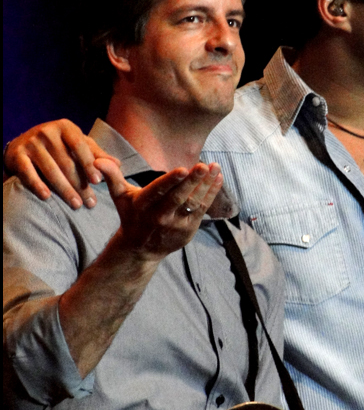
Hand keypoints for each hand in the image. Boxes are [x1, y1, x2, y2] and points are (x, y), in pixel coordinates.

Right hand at [4, 119, 114, 209]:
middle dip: (80, 184)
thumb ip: (96, 154)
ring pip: (51, 170)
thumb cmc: (58, 146)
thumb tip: (118, 165)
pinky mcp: (17, 155)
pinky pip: (28, 172)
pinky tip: (46, 197)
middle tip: (90, 202)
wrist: (23, 144)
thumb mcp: (76, 145)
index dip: (89, 164)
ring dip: (64, 190)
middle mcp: (47, 132)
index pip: (80, 146)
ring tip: (76, 205)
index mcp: (66, 127)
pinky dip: (37, 185)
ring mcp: (31, 143)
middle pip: (67, 162)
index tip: (98, 181)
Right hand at [97, 158, 223, 259]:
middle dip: (192, 181)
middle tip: (203, 166)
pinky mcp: (189, 229)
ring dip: (206, 185)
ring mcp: (176, 224)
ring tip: (215, 167)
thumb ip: (112, 177)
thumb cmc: (131, 215)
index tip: (183, 169)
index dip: (171, 181)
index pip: (159, 191)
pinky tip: (218, 178)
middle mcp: (160, 216)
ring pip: (194, 203)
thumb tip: (99, 161)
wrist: (141, 248)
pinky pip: (202, 210)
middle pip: (178, 197)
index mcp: (144, 205)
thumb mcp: (120, 197)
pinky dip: (211, 194)